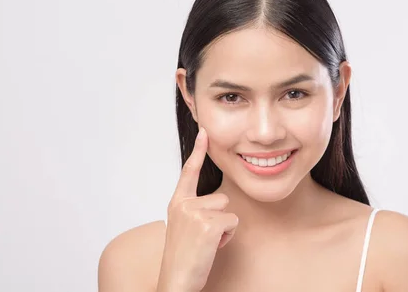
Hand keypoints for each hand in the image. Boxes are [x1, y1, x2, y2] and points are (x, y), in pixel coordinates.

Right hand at [156, 127, 238, 291]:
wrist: (175, 281)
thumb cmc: (183, 257)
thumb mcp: (184, 227)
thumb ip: (195, 210)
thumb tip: (217, 202)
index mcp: (177, 203)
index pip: (189, 172)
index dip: (198, 150)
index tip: (205, 131)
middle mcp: (184, 204)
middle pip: (221, 198)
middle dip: (219, 219)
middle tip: (202, 239)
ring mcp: (195, 213)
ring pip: (228, 211)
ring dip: (224, 229)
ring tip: (206, 244)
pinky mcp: (208, 224)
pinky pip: (232, 222)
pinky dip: (227, 238)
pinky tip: (211, 248)